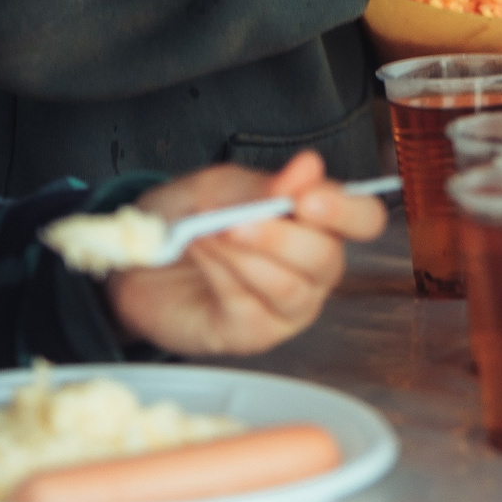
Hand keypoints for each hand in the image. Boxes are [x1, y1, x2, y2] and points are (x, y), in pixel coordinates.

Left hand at [105, 153, 385, 356]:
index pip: (363, 219)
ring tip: (206, 232)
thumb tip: (309, 167)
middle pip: (327, 259)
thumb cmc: (189, 219)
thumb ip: (263, 186)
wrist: (138, 260)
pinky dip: (223, 276)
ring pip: (290, 288)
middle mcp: (314, 269)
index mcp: (318, 222)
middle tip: (236, 220)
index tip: (308, 199)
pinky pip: (250, 308)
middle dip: (282, 238)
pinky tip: (202, 253)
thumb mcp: (219, 188)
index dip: (346, 211)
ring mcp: (286, 307)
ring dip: (246, 257)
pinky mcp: (252, 335)